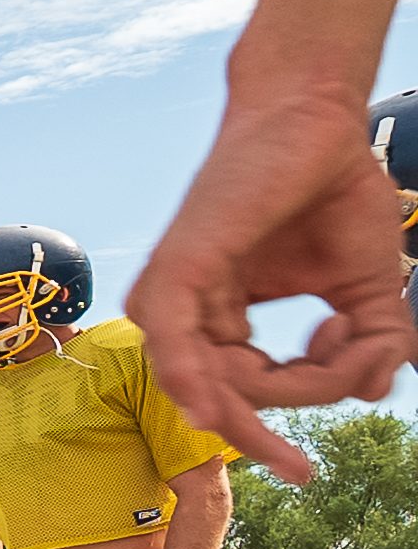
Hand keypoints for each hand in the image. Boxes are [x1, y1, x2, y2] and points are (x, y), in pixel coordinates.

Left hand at [122, 97, 417, 479]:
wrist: (316, 124)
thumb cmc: (333, 196)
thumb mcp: (366, 289)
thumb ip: (371, 346)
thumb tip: (375, 391)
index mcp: (221, 323)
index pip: (250, 395)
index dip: (311, 398)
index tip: (363, 349)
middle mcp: (188, 316)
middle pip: (221, 403)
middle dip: (275, 425)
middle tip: (322, 414)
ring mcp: (175, 296)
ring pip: (206, 386)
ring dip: (273, 394)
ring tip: (337, 336)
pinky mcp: (175, 271)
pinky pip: (173, 346)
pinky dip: (195, 385)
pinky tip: (213, 410)